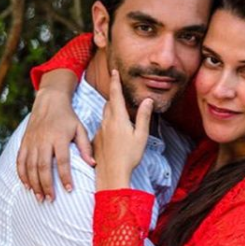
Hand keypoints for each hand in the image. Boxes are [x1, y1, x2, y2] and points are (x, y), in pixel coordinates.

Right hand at [17, 87, 93, 200]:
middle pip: (43, 167)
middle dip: (46, 185)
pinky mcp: (24, 142)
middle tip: (50, 200)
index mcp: (59, 137)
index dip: (65, 177)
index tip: (69, 190)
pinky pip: (20, 161)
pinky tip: (27, 186)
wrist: (49, 102)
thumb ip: (86, 147)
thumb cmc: (68, 117)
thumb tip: (93, 164)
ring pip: (30, 166)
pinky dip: (22, 175)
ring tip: (40, 197)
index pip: (62, 161)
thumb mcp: (80, 129)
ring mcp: (32, 141)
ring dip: (34, 183)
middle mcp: (44, 140)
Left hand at [94, 70, 152, 190]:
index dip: (115, 82)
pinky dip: (109, 123)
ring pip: (105, 114)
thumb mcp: (141, 136)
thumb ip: (143, 117)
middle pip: (109, 103)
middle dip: (114, 95)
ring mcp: (100, 131)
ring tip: (120, 111)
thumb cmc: (129, 156)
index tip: (114, 71)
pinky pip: (103, 126)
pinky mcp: (97, 140)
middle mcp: (107, 122)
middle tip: (118, 88)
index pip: (115, 95)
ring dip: (111, 109)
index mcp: (118, 119)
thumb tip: (148, 100)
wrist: (111, 174)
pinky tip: (115, 133)